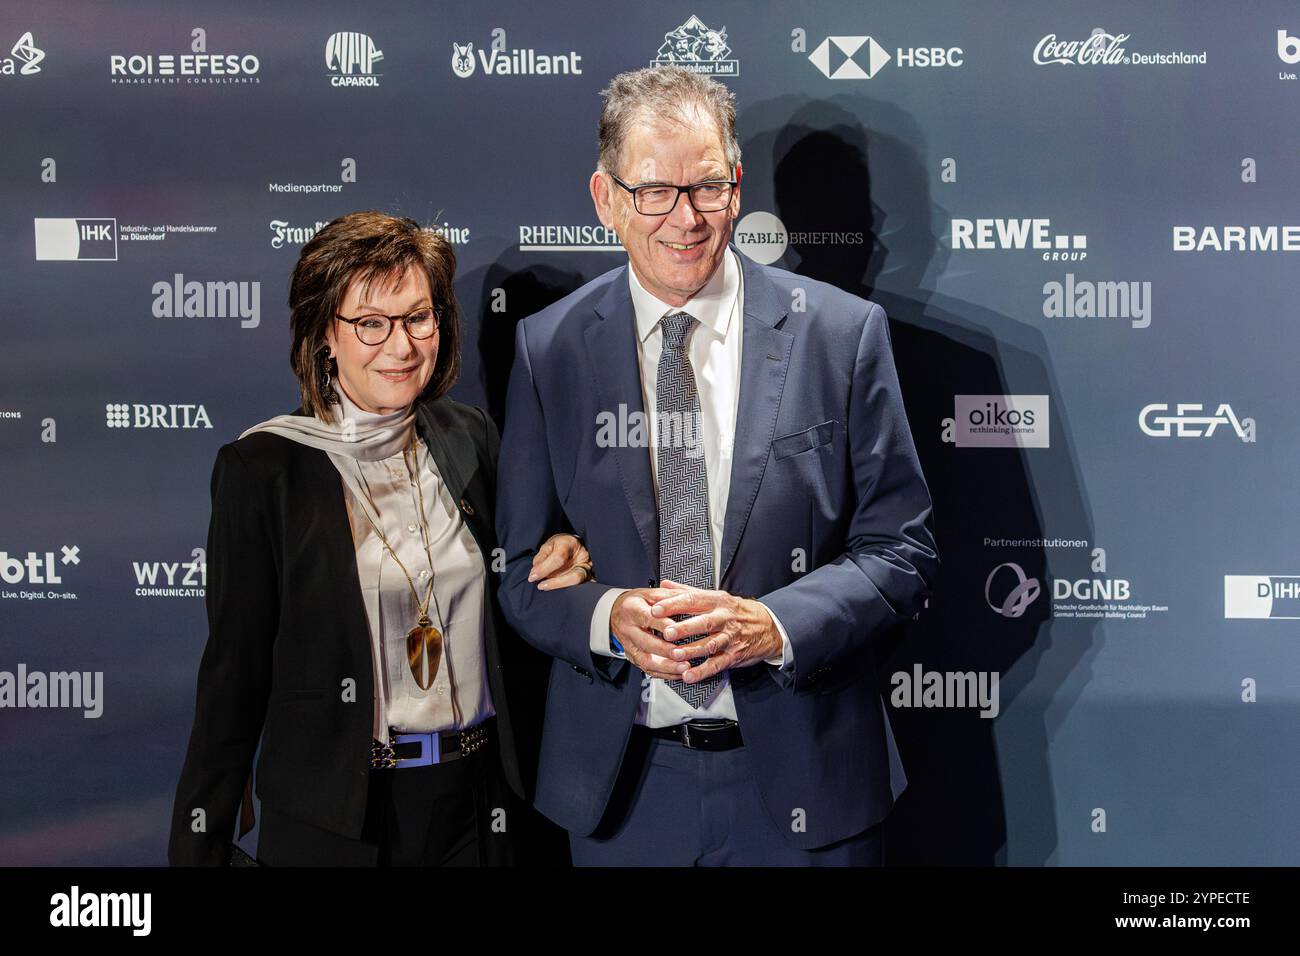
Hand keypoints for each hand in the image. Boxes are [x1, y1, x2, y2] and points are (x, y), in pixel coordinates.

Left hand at [528, 533, 592, 590]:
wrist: (572, 545)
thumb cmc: (558, 545)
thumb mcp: (547, 546)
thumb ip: (540, 559)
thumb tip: (534, 574)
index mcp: (571, 543)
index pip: (559, 558)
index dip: (544, 569)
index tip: (532, 577)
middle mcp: (584, 555)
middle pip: (573, 575)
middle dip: (555, 583)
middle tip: (540, 586)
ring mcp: (589, 567)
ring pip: (577, 582)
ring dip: (559, 585)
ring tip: (545, 586)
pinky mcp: (590, 576)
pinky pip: (580, 586)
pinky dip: (566, 588)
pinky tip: (555, 588)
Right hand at [610, 588, 690, 680]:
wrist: (615, 612)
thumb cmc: (636, 603)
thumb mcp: (650, 593)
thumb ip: (668, 596)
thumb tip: (688, 599)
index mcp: (632, 609)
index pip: (649, 618)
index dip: (664, 626)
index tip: (679, 631)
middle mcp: (628, 628)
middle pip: (646, 643)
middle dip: (666, 651)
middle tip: (683, 655)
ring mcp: (629, 645)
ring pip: (646, 660)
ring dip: (666, 667)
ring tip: (683, 668)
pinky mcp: (632, 656)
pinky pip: (647, 668)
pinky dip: (664, 673)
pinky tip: (677, 673)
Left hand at [649, 579, 781, 683]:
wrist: (769, 626)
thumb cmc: (737, 611)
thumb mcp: (715, 596)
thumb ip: (687, 591)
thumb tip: (664, 585)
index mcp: (717, 601)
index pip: (693, 600)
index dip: (674, 605)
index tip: (656, 609)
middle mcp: (724, 618)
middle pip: (703, 623)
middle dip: (684, 628)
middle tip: (667, 633)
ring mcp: (730, 637)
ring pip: (710, 645)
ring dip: (691, 651)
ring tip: (675, 655)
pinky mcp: (734, 655)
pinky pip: (717, 664)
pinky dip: (702, 671)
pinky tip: (688, 675)